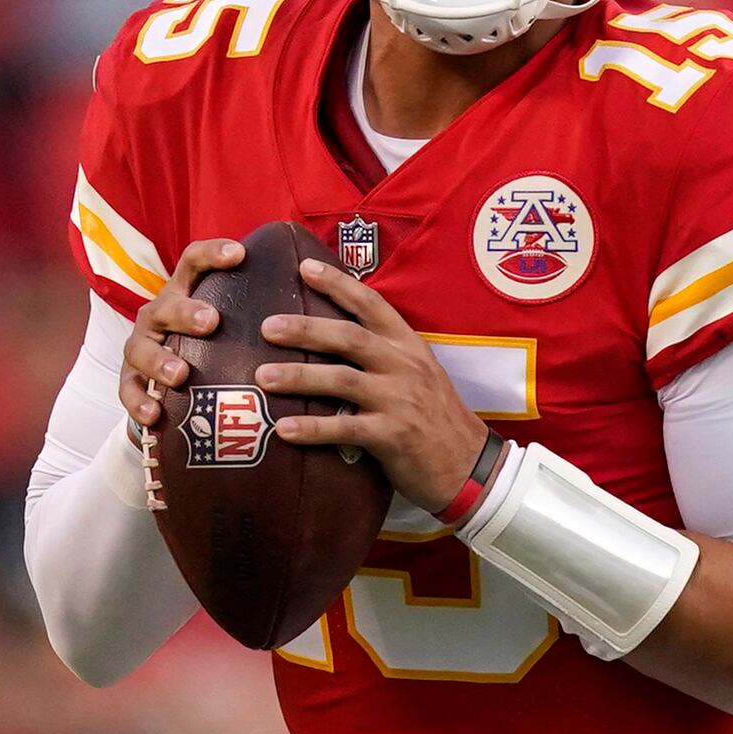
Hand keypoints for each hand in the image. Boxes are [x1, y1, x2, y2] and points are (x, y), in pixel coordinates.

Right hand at [116, 239, 247, 442]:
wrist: (173, 387)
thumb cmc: (215, 348)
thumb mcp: (235, 326)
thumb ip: (264, 315)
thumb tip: (326, 305)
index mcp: (186, 293)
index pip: (194, 262)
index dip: (213, 254)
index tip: (239, 254)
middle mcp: (160, 315)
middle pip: (167, 305)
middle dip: (187, 312)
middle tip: (211, 321)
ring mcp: (142, 347)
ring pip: (141, 348)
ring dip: (160, 360)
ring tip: (180, 375)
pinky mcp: (131, 381)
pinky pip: (129, 391)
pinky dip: (139, 403)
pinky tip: (155, 416)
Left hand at [256, 261, 487, 509]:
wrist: (469, 465)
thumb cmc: (436, 417)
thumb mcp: (419, 374)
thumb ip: (384, 353)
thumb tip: (333, 336)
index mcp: (408, 346)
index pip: (372, 305)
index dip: (339, 284)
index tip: (305, 268)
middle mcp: (404, 367)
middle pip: (349, 338)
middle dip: (305, 330)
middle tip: (267, 326)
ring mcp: (398, 401)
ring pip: (341, 380)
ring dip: (299, 377)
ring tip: (263, 377)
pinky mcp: (392, 436)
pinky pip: (344, 429)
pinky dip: (312, 429)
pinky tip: (283, 429)